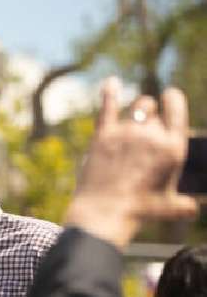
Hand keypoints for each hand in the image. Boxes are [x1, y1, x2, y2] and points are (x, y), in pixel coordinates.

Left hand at [64, 77, 196, 249]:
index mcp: (173, 147)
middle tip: (146, 134)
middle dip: (154, 118)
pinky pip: (108, 107)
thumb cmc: (140, 212)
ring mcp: (127, 133)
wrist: (104, 214)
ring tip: (138, 117)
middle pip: (156, 112)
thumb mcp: (170, 207)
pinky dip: (110, 93)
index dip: (174, 100)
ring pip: (139, 106)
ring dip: (141, 108)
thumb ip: (186, 203)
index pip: (177, 110)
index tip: (171, 96)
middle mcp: (152, 135)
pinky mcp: (103, 136)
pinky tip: (111, 82)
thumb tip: (193, 208)